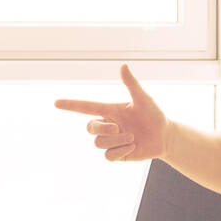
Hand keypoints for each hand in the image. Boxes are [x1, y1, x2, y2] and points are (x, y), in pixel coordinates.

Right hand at [54, 63, 168, 161]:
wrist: (165, 137)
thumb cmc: (154, 115)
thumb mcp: (143, 99)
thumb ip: (131, 84)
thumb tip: (123, 65)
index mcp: (110, 110)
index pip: (86, 107)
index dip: (71, 105)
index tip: (56, 102)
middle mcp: (107, 125)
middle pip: (90, 128)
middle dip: (102, 128)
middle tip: (118, 127)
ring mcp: (111, 140)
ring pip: (99, 143)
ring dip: (117, 140)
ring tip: (133, 138)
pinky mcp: (116, 154)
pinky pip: (108, 156)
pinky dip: (120, 151)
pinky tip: (132, 147)